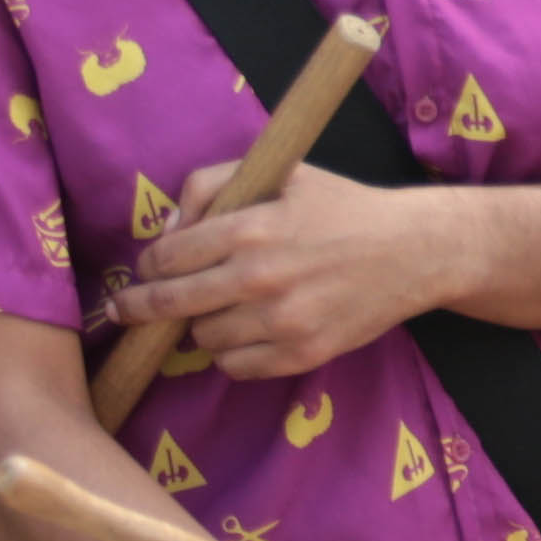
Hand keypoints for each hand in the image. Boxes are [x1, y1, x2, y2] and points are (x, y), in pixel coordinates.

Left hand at [109, 163, 464, 378]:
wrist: (414, 251)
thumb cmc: (344, 207)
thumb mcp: (282, 174)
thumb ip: (213, 185)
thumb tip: (167, 230)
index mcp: (251, 228)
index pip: (167, 256)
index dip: (148, 263)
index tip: (148, 267)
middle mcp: (261, 277)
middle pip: (171, 303)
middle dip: (140, 306)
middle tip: (126, 309)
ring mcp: (282, 321)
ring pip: (202, 338)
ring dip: (200, 325)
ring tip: (219, 309)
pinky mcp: (303, 353)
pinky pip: (236, 367)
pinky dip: (231, 353)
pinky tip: (247, 332)